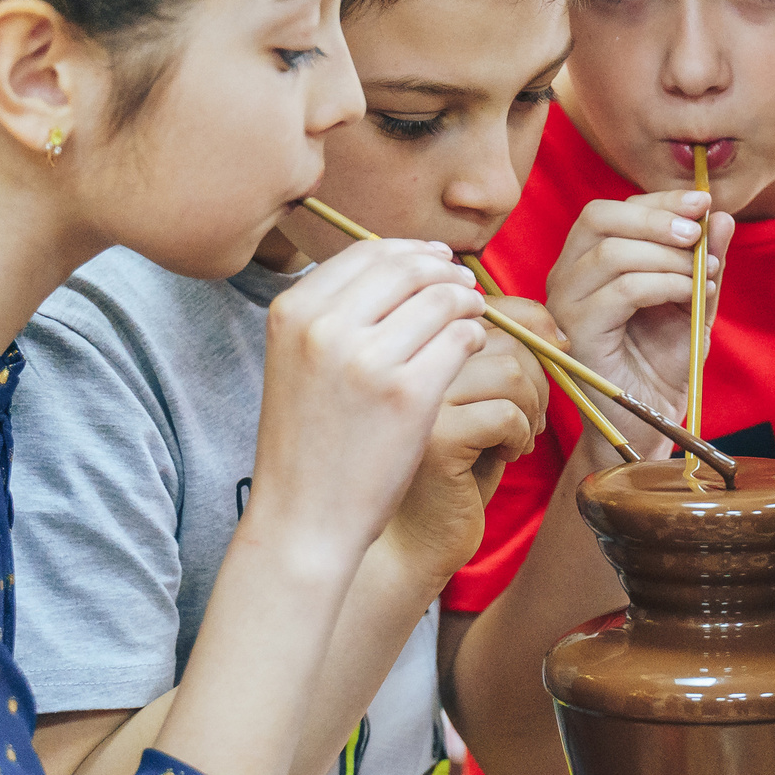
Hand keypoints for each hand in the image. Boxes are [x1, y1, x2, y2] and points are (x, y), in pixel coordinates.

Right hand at [249, 240, 485, 571]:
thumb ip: (337, 316)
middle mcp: (324, 327)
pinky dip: (478, 344)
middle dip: (448, 275)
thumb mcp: (300, 365)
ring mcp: (367, 359)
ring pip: (445, 301)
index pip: (367, 252)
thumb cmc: (307, 446)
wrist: (304, 521)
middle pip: (410, 269)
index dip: (413, 253)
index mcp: (292, 312)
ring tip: (482, 329)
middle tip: (472, 293)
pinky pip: (463, 341)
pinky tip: (478, 360)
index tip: (440, 263)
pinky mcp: (408, 394)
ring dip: (473, 311)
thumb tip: (401, 265)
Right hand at [381, 297, 552, 584]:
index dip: (533, 323)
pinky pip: (506, 413)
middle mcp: (404, 357)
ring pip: (510, 371)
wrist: (410, 535)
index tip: (556, 353)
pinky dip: (521, 435)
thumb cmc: (449, 462)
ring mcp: (415, 395)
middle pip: (504, 335)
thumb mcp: (474, 397)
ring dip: (532, 406)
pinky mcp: (435, 437)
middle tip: (532, 415)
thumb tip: (556, 332)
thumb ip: (498, 354)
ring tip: (517, 436)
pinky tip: (504, 455)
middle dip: (537, 374)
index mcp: (410, 338)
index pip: (485, 302)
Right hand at [544, 191, 731, 450]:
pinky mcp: (577, 334)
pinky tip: (691, 294)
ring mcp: (565, 305)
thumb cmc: (664, 365)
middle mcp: (567, 277)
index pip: (614, 210)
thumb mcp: (693, 302)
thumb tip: (720, 214)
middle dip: (657, 216)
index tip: (703, 203)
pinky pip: (621, 290)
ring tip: (705, 274)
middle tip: (698, 234)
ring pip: (612, 252)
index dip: (659, 199)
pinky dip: (664, 284)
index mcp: (587, 263)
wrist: (651, 422)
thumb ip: (704, 260)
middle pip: (598, 217)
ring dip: (669, 257)